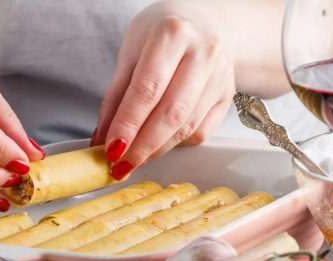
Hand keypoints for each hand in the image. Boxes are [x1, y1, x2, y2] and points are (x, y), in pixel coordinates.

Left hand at [92, 2, 234, 179]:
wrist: (202, 22)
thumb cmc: (161, 36)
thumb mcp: (131, 53)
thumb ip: (116, 96)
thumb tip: (104, 138)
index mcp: (172, 35)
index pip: (147, 90)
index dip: (127, 125)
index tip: (110, 149)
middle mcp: (203, 53)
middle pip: (171, 113)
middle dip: (142, 146)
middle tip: (121, 164)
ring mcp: (220, 75)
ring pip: (187, 127)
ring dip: (157, 150)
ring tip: (134, 159)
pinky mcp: (228, 94)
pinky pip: (201, 131)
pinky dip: (176, 144)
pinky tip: (159, 143)